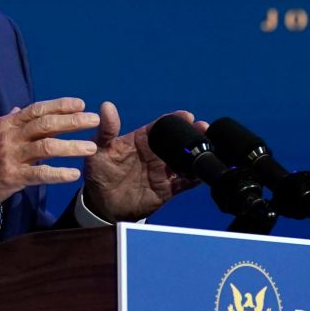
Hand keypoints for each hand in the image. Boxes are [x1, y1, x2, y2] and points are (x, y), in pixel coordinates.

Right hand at [0, 98, 98, 220]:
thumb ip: (8, 123)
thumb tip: (21, 110)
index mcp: (6, 125)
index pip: (38, 109)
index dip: (60, 105)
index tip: (81, 104)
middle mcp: (9, 137)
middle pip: (46, 124)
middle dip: (73, 121)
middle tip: (95, 120)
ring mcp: (10, 157)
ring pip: (47, 147)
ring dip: (72, 146)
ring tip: (92, 147)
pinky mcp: (10, 178)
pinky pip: (39, 174)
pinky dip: (58, 174)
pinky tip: (73, 174)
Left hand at [82, 102, 202, 222]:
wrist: (102, 204)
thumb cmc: (99, 173)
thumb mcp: (100, 150)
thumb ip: (107, 131)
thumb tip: (106, 106)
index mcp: (142, 139)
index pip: (162, 125)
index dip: (175, 119)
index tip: (187, 115)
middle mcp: (156, 153)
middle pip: (179, 140)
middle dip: (193, 132)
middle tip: (203, 127)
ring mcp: (164, 170)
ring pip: (186, 158)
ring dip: (199, 152)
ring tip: (210, 146)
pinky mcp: (168, 189)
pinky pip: (186, 182)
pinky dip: (196, 177)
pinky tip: (204, 173)